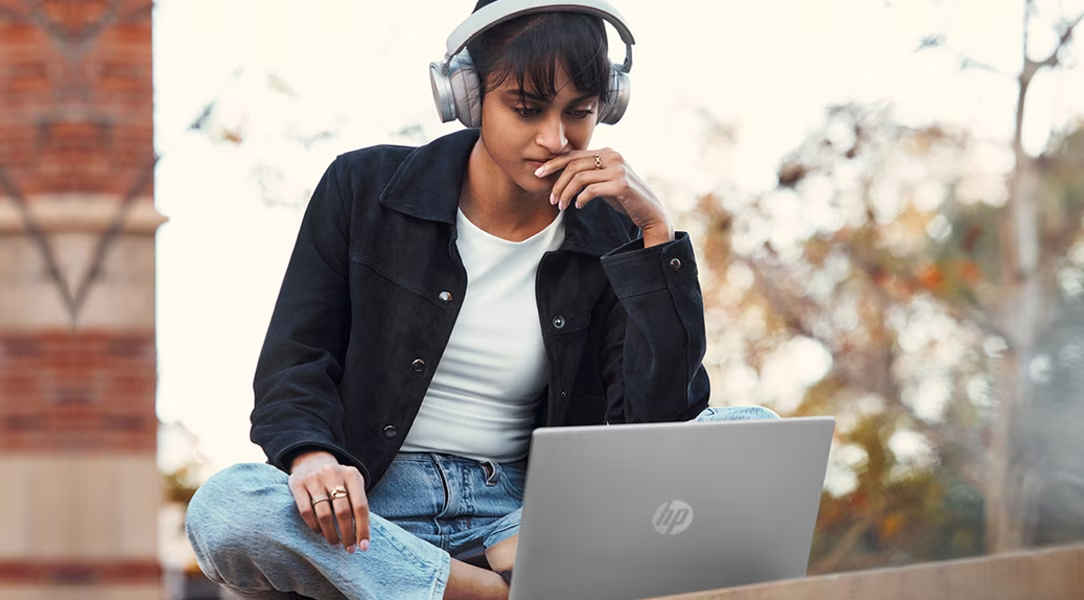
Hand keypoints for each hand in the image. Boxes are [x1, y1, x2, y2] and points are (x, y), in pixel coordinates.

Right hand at [288, 450, 369, 552]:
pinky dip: (314, 526)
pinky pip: (306, 512)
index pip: (361, 506)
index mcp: (352, 475)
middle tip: (349, 548)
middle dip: (347, 534)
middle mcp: (333, 474)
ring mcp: (314, 479)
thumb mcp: (352, 485)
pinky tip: (320, 533)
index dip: (363, 529)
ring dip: (330, 534)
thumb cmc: (337, 481)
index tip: (364, 547)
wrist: (312, 461)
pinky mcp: (298, 484)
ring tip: (335, 543)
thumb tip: (361, 536)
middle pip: (343, 512)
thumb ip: (357, 504)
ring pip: (324, 514)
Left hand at [537, 148, 674, 246]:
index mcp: (607, 152)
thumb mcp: (605, 180)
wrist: (649, 211)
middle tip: (551, 199)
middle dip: (557, 183)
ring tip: (561, 206)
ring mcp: (618, 169)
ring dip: (566, 194)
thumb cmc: (625, 197)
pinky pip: (591, 190)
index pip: (574, 154)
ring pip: (579, 178)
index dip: (553, 163)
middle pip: (573, 165)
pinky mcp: (621, 184)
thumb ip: (589, 173)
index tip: (539, 173)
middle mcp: (613, 156)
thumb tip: (562, 173)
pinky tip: (578, 206)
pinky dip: (580, 199)